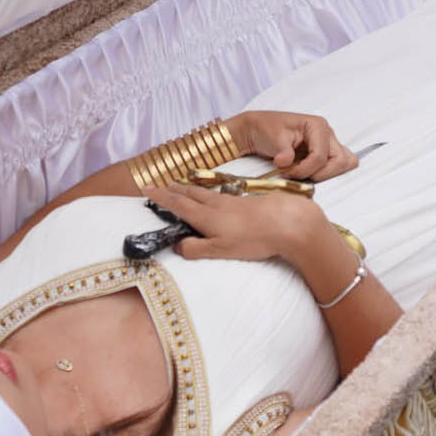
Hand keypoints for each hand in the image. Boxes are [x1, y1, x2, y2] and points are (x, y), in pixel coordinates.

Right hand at [156, 183, 327, 264]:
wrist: (288, 222)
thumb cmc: (253, 238)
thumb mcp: (221, 250)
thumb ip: (196, 249)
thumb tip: (177, 246)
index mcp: (206, 216)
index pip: (178, 204)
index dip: (161, 197)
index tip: (147, 189)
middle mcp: (216, 204)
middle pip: (190, 194)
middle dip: (173, 190)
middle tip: (161, 185)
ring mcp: (232, 201)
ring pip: (204, 193)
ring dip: (189, 189)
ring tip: (181, 187)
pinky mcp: (246, 201)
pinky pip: (218, 194)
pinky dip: (206, 192)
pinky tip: (213, 196)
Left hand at [226, 110, 359, 179]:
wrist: (258, 131)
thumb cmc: (266, 129)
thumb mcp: (273, 138)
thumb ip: (283, 151)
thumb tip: (287, 162)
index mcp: (317, 126)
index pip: (321, 156)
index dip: (305, 169)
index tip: (288, 172)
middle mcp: (327, 134)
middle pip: (341, 161)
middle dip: (320, 173)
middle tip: (299, 175)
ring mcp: (328, 144)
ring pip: (345, 164)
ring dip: (327, 173)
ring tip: (306, 174)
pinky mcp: (325, 153)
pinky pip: (337, 166)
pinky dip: (327, 173)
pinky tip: (308, 172)